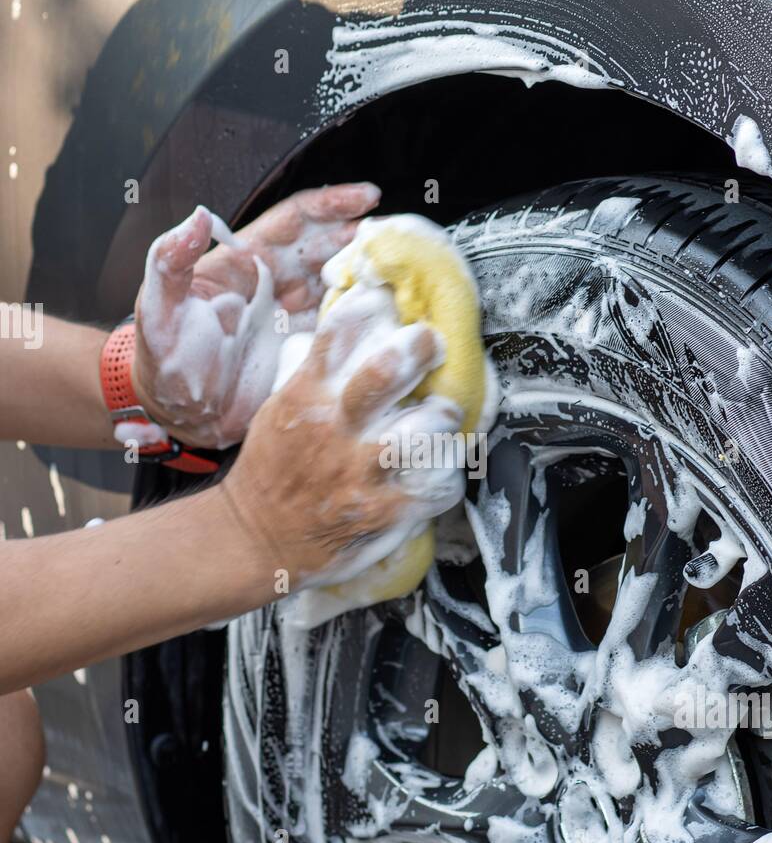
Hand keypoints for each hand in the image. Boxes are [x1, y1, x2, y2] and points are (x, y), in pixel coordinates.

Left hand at [132, 182, 380, 447]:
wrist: (175, 416)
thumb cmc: (162, 359)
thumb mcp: (160, 308)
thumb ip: (171, 259)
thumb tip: (195, 216)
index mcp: (247, 263)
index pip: (296, 221)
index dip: (332, 205)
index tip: (368, 197)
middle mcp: (277, 285)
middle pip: (330, 248)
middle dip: (367, 238)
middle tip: (404, 239)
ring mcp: (294, 319)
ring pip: (344, 286)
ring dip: (374, 278)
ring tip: (410, 275)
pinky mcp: (306, 352)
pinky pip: (346, 330)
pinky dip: (370, 322)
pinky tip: (395, 320)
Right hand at [222, 287, 463, 586]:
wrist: (255, 538)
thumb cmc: (273, 469)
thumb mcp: (279, 409)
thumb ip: (310, 368)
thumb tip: (343, 324)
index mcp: (306, 396)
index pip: (339, 332)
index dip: (372, 306)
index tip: (389, 304)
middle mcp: (335, 428)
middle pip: (388, 370)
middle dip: (420, 346)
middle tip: (431, 347)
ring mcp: (361, 471)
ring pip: (427, 428)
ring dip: (443, 419)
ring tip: (440, 421)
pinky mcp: (384, 512)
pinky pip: (438, 485)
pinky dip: (446, 476)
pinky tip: (436, 473)